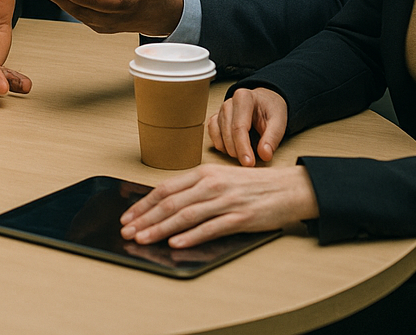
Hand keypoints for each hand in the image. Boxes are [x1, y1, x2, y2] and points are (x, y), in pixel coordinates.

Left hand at [37, 0, 182, 35]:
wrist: (164, 14)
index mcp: (132, 1)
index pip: (107, 2)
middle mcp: (118, 16)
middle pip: (87, 10)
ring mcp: (108, 23)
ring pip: (80, 14)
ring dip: (60, 1)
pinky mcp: (100, 24)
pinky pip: (80, 14)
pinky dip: (66, 4)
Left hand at [118, 164, 318, 247]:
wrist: (288, 188)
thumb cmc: (252, 185)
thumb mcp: (219, 179)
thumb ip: (195, 189)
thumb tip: (166, 204)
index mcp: (202, 173)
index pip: (164, 188)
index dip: (143, 203)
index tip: (128, 216)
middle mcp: (210, 185)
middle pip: (170, 202)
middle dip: (145, 218)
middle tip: (127, 231)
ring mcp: (224, 201)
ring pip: (185, 216)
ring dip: (160, 229)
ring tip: (143, 239)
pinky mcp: (240, 218)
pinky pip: (210, 228)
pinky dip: (190, 236)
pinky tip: (176, 243)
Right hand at [208, 87, 288, 166]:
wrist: (265, 102)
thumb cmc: (271, 110)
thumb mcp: (279, 121)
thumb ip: (272, 138)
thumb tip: (265, 154)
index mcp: (244, 98)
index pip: (239, 126)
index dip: (243, 147)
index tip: (249, 162)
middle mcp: (229, 102)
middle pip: (227, 131)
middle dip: (236, 150)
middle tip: (248, 163)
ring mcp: (221, 109)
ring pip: (218, 132)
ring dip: (228, 148)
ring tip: (242, 155)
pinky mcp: (217, 116)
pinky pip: (212, 130)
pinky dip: (219, 142)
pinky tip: (230, 149)